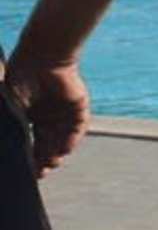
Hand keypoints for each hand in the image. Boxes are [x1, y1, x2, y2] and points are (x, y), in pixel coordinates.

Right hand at [3, 56, 90, 175]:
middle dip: (44, 159)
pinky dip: (72, 139)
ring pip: (63, 138)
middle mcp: (48, 115)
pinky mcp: (78, 105)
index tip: (27, 172)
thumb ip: (10, 126)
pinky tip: (64, 149)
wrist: (41, 55)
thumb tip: (6, 146)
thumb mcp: (10, 108)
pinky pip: (78, 126)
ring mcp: (64, 111)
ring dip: (57, 152)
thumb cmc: (19, 76)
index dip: (29, 157)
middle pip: (48, 143)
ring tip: (51, 164)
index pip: (31, 142)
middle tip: (40, 173)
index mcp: (30, 115)